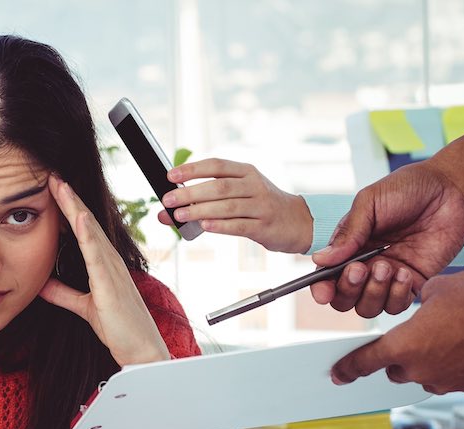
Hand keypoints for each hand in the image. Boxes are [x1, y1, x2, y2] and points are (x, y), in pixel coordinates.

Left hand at [39, 176, 169, 366]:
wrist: (141, 351)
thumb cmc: (119, 329)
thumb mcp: (85, 307)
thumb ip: (64, 295)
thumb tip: (43, 285)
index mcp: (104, 265)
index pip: (83, 230)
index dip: (69, 209)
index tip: (53, 189)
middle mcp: (110, 261)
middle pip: (87, 223)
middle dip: (70, 199)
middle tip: (53, 176)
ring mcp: (112, 270)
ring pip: (91, 232)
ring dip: (76, 208)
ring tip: (61, 186)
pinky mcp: (110, 285)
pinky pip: (97, 256)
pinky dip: (88, 235)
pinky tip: (79, 218)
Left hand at [159, 158, 312, 253]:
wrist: (297, 221)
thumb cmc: (260, 205)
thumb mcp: (239, 193)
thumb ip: (206, 198)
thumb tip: (165, 210)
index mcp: (246, 172)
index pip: (217, 165)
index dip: (193, 169)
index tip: (171, 175)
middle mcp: (254, 185)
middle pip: (219, 186)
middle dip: (191, 192)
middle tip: (169, 199)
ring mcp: (261, 206)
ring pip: (228, 206)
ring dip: (201, 210)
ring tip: (179, 215)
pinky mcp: (264, 226)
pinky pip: (240, 225)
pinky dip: (220, 225)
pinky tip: (204, 226)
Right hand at [309, 160, 463, 313]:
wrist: (452, 188)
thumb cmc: (408, 188)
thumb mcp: (370, 202)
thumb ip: (348, 233)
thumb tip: (320, 260)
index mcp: (349, 247)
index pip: (327, 277)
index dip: (321, 288)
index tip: (323, 291)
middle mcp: (366, 265)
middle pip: (344, 299)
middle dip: (348, 289)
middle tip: (361, 268)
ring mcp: (390, 276)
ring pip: (369, 307)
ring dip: (374, 292)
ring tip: (387, 266)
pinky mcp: (414, 281)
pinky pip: (398, 305)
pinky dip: (397, 295)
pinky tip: (405, 272)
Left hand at [330, 261, 463, 393]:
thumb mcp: (436, 291)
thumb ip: (417, 307)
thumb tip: (418, 307)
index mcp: (404, 346)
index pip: (365, 362)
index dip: (348, 369)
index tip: (338, 376)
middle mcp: (422, 370)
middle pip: (395, 371)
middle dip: (398, 357)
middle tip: (412, 339)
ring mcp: (447, 381)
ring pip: (424, 376)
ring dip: (427, 362)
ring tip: (447, 338)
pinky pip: (451, 378)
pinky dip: (453, 366)